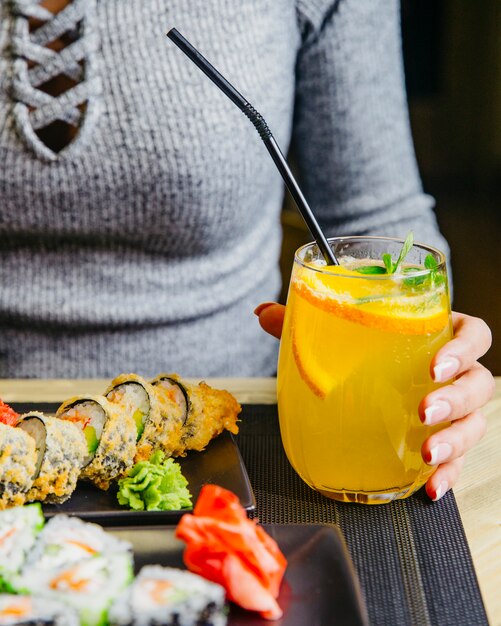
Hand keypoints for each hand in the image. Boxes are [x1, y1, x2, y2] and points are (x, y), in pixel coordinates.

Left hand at [255, 304, 493, 500]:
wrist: (366, 382)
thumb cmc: (364, 351)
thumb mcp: (336, 336)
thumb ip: (303, 322)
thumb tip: (261, 312)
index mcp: (435, 336)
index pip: (471, 334)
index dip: (463, 347)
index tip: (436, 364)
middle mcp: (453, 373)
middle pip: (479, 382)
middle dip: (456, 398)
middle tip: (423, 411)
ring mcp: (453, 409)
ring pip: (475, 422)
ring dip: (456, 439)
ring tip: (427, 452)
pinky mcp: (444, 439)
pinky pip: (458, 459)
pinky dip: (449, 474)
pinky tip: (432, 488)